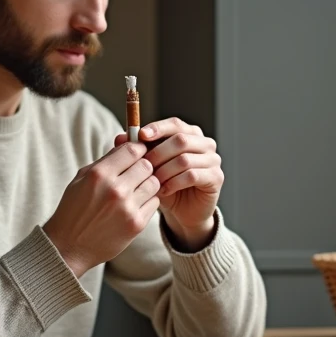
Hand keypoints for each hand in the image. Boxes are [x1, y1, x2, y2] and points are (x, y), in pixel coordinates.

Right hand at [43, 141, 160, 277]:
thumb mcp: (82, 178)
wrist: (68, 246)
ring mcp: (127, 208)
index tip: (136, 153)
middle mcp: (115, 189)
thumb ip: (106, 160)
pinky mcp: (136, 224)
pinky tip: (134, 205)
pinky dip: (147, 201)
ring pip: (154, 183)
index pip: (133, 150)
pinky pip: (154, 203)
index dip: (138, 149)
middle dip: (143, 166)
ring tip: (135, 189)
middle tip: (136, 173)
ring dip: (147, 184)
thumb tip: (127, 142)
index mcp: (99, 174)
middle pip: (147, 165)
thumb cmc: (73, 208)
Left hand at [114, 117, 221, 250]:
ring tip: (151, 182)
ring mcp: (213, 160)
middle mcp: (205, 143)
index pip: (175, 124)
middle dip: (158, 153)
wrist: (182, 212)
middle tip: (143, 166)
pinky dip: (174, 182)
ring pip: (185, 159)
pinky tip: (163, 191)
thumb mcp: (149, 167)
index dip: (158, 128)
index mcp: (190, 134)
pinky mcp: (216, 177)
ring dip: (165, 170)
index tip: (140, 135)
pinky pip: (193, 175)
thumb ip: (136, 151)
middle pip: (181, 139)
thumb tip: (119, 137)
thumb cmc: (165, 185)